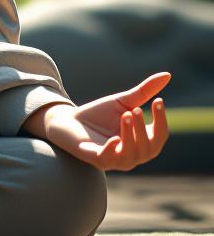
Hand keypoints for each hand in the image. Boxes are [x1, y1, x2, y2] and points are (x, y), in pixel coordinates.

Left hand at [38, 71, 171, 171]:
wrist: (68, 120)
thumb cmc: (99, 114)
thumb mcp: (123, 102)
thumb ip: (144, 92)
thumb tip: (167, 75)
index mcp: (141, 142)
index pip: (159, 136)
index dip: (161, 120)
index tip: (158, 101)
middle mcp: (132, 155)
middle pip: (148, 148)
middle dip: (144, 129)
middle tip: (136, 110)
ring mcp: (115, 160)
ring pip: (131, 155)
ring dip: (131, 136)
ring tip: (126, 115)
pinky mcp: (95, 159)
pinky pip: (108, 159)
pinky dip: (113, 150)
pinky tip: (115, 139)